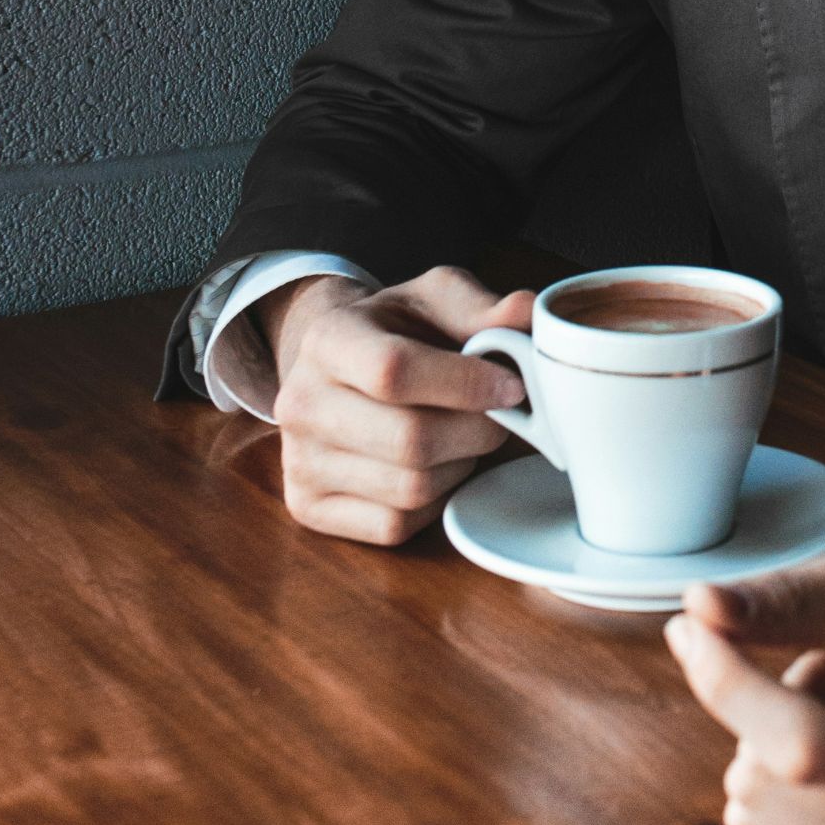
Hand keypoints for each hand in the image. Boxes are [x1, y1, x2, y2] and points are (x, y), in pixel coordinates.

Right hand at [260, 265, 534, 544]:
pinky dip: (433, 502)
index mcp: (328, 339)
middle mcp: (300, 402)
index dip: (467, 384)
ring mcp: (298, 461)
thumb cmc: (399, 332)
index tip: (512, 386)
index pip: (395, 371)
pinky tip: (435, 467)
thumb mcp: (436, 300)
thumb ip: (483, 307)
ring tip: (462, 436)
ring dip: (459, 465)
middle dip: (477, 431)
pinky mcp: (308, 507)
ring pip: (411, 488)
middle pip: (411, 439)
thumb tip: (527, 313)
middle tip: (499, 416)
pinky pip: (395, 524)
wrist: (340, 367)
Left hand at [664, 531, 824, 824]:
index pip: (802, 745)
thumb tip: (697, 611)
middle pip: (764, 770)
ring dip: (779, 737)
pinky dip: (778, 776)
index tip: (693, 626)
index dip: (728, 684)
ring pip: (751, 798)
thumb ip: (795, 595)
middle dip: (777, 699)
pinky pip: (759, 820)